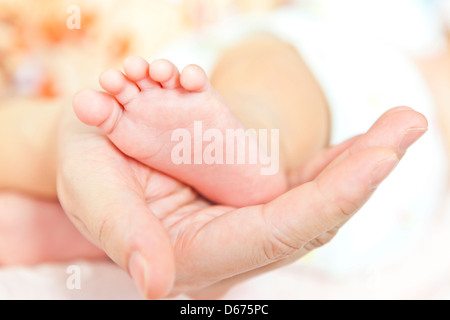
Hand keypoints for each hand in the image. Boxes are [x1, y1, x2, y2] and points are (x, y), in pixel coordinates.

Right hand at [56, 105, 426, 298]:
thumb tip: (157, 283)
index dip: (332, 199)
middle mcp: (230, 241)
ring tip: (402, 125)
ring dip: (358, 162)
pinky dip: (333, 164)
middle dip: (362, 171)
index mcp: (197, 255)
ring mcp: (240, 217)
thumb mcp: (95, 194)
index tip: (381, 161)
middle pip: (312, 215)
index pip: (279, 233)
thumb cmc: (90, 173)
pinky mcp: (243, 192)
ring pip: (314, 198)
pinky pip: (300, 183)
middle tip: (408, 125)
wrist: (92, 153)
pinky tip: (364, 145)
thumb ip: (126, 236)